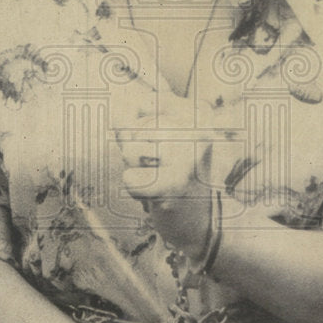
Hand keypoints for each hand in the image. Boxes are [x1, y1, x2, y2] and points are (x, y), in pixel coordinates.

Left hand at [116, 112, 214, 258]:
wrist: (204, 220)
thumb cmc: (177, 174)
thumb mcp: (162, 138)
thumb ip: (137, 118)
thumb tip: (117, 108)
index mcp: (199, 113)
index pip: (147, 102)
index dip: (140, 125)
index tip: (161, 146)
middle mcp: (197, 129)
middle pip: (135, 129)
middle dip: (137, 152)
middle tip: (162, 168)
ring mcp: (186, 157)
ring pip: (130, 151)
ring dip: (137, 169)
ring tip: (161, 179)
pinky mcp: (172, 184)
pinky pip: (130, 179)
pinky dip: (137, 190)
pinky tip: (158, 194)